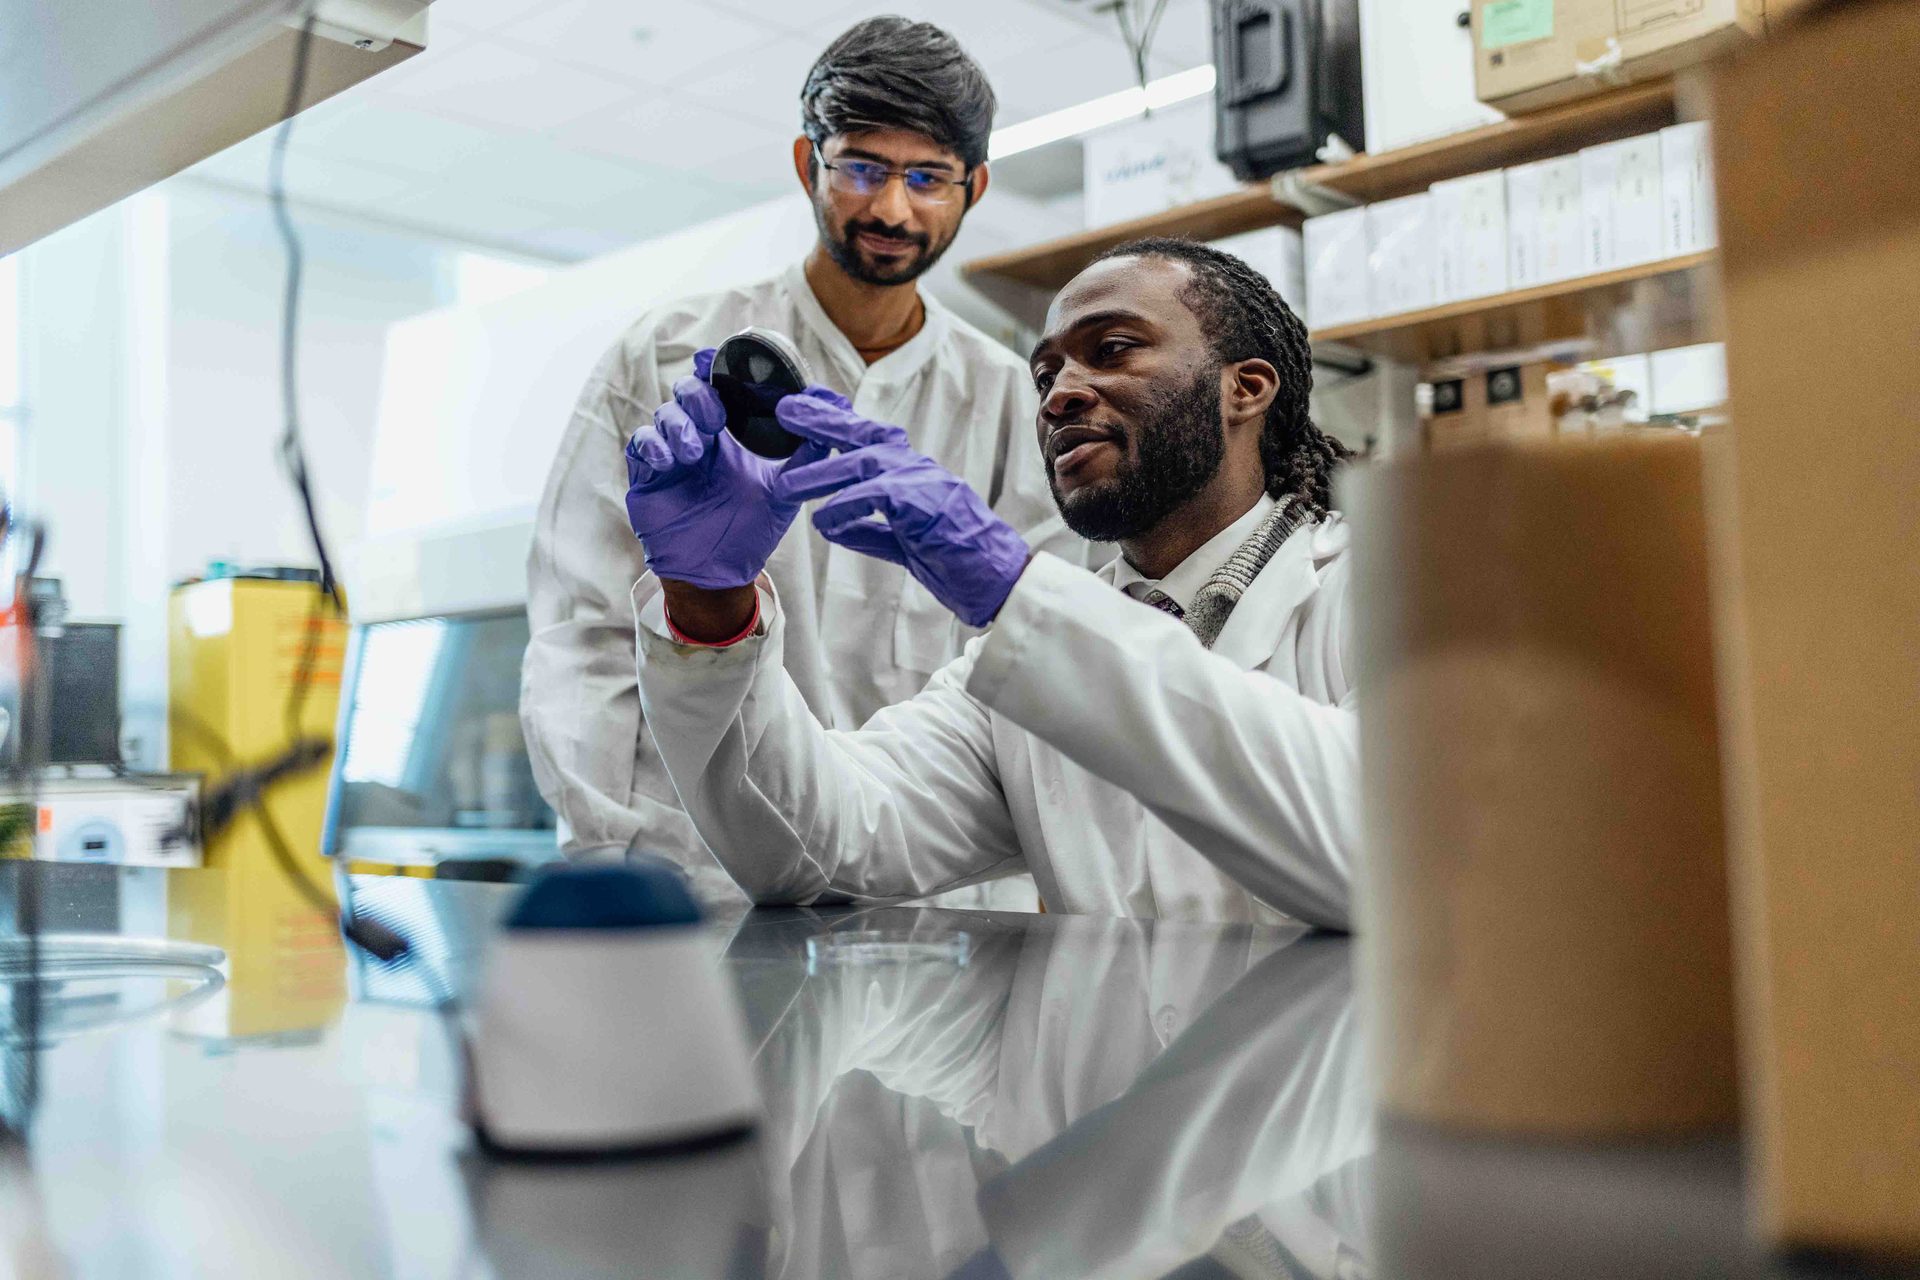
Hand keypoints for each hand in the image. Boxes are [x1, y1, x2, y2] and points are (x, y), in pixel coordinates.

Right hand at [625, 349, 839, 590]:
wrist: (720, 571)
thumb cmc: (751, 530)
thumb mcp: (786, 488)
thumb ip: (809, 450)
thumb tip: (833, 405)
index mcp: (729, 433)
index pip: (717, 385)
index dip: (713, 366)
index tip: (714, 358)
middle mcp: (699, 437)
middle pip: (686, 391)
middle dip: (698, 396)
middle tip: (716, 418)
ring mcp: (671, 454)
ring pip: (663, 414)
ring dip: (679, 425)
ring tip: (696, 454)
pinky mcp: (648, 475)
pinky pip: (641, 444)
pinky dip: (654, 445)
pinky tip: (671, 462)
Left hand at [772, 394, 1031, 627]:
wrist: (1000, 580)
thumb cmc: (958, 561)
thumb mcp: (903, 543)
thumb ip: (868, 529)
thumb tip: (830, 523)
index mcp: (913, 474)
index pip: (869, 435)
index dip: (837, 415)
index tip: (807, 400)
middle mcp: (918, 469)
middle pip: (864, 433)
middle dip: (822, 420)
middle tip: (786, 410)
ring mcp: (924, 482)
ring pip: (863, 463)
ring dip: (820, 472)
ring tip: (785, 485)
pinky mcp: (926, 504)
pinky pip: (876, 497)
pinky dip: (846, 509)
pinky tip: (825, 522)